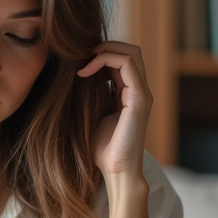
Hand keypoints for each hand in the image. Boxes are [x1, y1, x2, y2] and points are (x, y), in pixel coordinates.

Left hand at [76, 41, 151, 176]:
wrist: (115, 171)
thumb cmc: (102, 150)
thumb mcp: (94, 114)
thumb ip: (93, 95)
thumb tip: (76, 75)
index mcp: (130, 94)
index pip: (122, 58)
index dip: (100, 53)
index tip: (77, 62)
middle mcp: (139, 91)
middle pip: (130, 50)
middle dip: (104, 46)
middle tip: (80, 56)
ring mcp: (142, 94)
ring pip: (131, 52)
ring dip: (104, 50)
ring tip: (83, 62)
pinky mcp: (139, 99)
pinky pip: (128, 64)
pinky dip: (105, 60)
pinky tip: (85, 72)